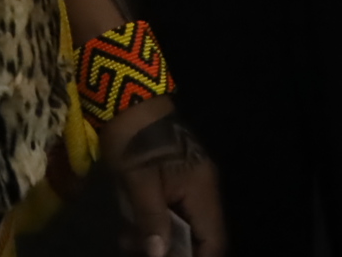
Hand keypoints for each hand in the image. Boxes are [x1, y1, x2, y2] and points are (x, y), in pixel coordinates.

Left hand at [100, 100, 225, 256]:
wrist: (127, 100)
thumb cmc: (134, 140)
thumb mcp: (138, 183)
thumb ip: (152, 222)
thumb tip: (159, 256)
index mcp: (202, 189)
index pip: (213, 240)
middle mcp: (204, 188)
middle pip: (199, 236)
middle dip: (172, 251)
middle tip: (141, 252)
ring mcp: (191, 181)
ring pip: (183, 225)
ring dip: (159, 238)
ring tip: (128, 240)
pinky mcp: (176, 177)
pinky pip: (173, 210)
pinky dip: (154, 222)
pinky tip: (129, 226)